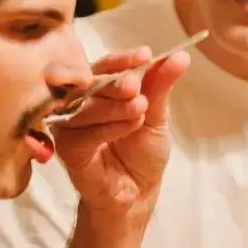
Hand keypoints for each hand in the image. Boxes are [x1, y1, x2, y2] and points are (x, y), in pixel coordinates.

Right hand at [51, 46, 190, 215]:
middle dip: (117, 82)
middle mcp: (79, 103)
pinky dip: (109, 127)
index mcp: (98, 90)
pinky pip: (83, 133)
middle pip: (91, 82)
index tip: (145, 55)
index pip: (105, 66)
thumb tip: (180, 56)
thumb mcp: (156, 116)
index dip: (123, 60)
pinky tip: (130, 127)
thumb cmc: (142, 153)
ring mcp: (69, 126)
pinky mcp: (66, 148)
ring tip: (141, 110)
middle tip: (136, 88)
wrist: (138, 193)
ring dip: (115, 106)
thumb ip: (160, 86)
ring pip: (85, 106)